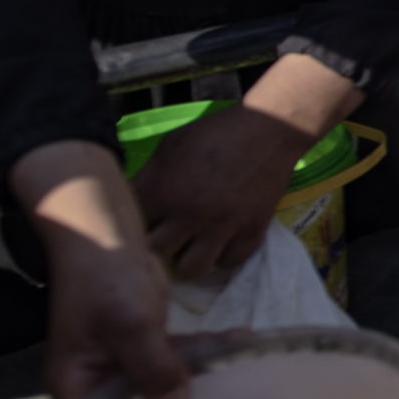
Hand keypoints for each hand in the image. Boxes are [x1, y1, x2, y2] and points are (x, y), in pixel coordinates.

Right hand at [12, 141, 185, 398]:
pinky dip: (208, 364)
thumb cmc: (104, 281)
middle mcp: (97, 388)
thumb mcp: (127, 323)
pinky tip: (248, 352)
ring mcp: (124, 368)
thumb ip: (152, 363)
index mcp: (76, 391)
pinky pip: (180, 367)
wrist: (108, 235)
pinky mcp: (149, 349)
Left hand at [134, 54, 359, 280]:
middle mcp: (189, 215)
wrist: (269, 129)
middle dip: (155, 244)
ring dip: (187, 258)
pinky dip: (222, 255)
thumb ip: (148, 177)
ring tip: (191, 245)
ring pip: (190, 270)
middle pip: (155, 254)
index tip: (141, 220)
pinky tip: (221, 241)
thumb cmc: (214, 132)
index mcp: (162, 191)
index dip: (130, 224)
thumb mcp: (170, 146)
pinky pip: (229, 262)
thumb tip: (131, 201)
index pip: (129, 227)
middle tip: (164, 234)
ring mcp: (222, 227)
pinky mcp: (251, 231)